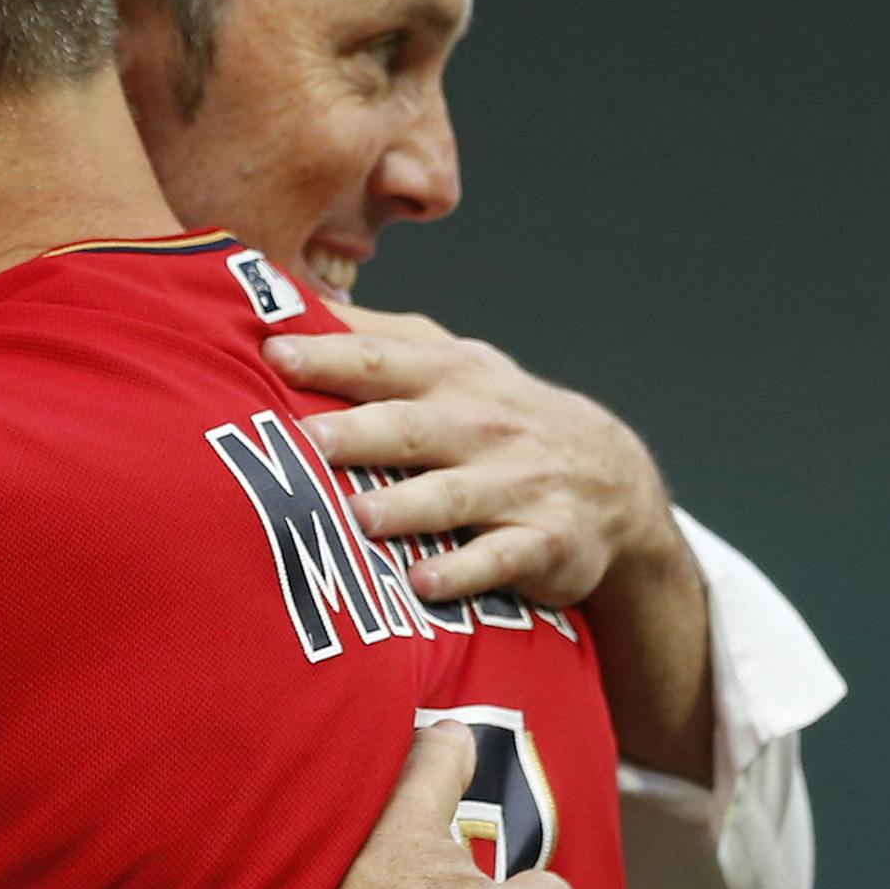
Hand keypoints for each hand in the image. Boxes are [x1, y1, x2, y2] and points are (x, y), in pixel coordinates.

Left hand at [263, 300, 684, 608]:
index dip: (330, 357)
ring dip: (405, 505)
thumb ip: (382, 342)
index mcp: (453, 379)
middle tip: (308, 440)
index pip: (384, 362)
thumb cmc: (502, 419)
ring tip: (357, 516)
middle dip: (360, 432)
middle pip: (412, 427)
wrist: (615, 479)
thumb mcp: (457, 367)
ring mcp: (516, 484)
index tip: (274, 353)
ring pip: (452, 495)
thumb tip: (296, 305)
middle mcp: (483, 426)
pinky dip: (463, 570)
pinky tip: (422, 583)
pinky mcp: (543, 541)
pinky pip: (499, 557)